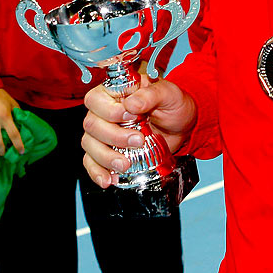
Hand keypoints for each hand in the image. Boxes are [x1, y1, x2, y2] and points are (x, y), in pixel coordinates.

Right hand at [81, 77, 196, 188]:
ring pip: (90, 144)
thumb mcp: (168, 94)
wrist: (182, 127)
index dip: (110, 111)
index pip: (96, 99)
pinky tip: (109, 179)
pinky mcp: (107, 151)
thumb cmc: (172, 105)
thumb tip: (131, 104)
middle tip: (138, 141)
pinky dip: (97, 172)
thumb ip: (150, 94)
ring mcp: (103, 133)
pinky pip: (92, 162)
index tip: (131, 116)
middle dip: (113, 136)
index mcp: (114, 93)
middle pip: (92, 124)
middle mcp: (103, 112)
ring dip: (106, 157)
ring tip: (126, 164)